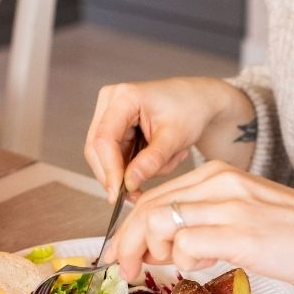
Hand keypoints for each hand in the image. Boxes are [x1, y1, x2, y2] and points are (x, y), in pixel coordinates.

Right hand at [84, 78, 254, 201]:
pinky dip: (134, 166)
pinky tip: (159, 160)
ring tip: (166, 163)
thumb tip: (128, 184)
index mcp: (123, 96)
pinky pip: (115, 156)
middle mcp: (110, 101)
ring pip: (104, 155)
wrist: (196, 101)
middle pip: (96, 148)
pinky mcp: (115, 127)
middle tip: (135, 197)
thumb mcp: (174, 138)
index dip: (109, 169)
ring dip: (129, 171)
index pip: (104, 138)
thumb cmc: (189, 111)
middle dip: (115, 175)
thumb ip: (151, 161)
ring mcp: (109, 114)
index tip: (118, 193)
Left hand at [105, 161, 293, 286]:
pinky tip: (201, 266)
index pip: (154, 195)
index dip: (129, 228)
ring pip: (159, 222)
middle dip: (126, 242)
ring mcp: (232, 207)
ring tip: (165, 269)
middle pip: (148, 207)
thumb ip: (208, 222)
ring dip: (150, 252)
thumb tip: (166, 247)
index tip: (123, 253)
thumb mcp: (248, 215)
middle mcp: (221, 183)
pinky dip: (182, 261)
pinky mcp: (243, 234)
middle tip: (125, 269)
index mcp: (220, 175)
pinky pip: (186, 244)